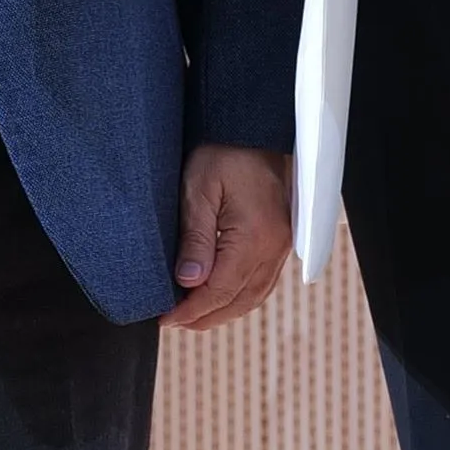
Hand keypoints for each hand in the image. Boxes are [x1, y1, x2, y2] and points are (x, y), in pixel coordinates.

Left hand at [165, 145, 294, 330]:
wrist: (253, 127)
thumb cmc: (223, 152)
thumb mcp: (198, 191)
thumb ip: (195, 239)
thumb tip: (189, 281)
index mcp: (254, 237)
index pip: (220, 290)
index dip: (191, 310)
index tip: (166, 317)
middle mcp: (275, 247)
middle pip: (240, 301)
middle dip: (205, 317)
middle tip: (174, 322)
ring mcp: (283, 245)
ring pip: (255, 296)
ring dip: (224, 311)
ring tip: (193, 316)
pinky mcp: (283, 239)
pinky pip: (264, 282)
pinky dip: (241, 297)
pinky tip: (221, 297)